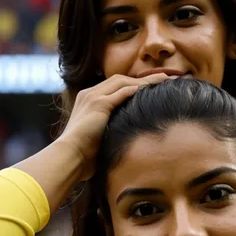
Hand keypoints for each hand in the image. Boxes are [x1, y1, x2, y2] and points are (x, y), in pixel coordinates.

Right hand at [55, 73, 170, 180]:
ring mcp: (93, 97)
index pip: (114, 86)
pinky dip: (139, 88)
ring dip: (146, 80)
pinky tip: (154, 88)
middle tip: (165, 78)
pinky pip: (123, 92)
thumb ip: (109, 133)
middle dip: (143, 78)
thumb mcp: (97, 140)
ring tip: (166, 79)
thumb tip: (124, 142)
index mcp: (87, 100)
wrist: (69, 157)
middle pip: (121, 79)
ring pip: (125, 82)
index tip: (152, 87)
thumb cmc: (82, 157)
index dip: (134, 85)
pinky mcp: (99, 104)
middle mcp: (89, 94)